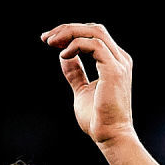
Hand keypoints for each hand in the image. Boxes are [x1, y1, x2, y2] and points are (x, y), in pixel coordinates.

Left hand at [41, 22, 134, 145]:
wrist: (110, 135)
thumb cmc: (98, 118)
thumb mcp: (82, 90)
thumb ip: (75, 73)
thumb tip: (63, 56)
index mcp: (114, 61)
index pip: (93, 35)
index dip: (71, 33)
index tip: (49, 40)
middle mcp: (119, 59)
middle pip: (94, 28)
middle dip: (67, 28)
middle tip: (45, 37)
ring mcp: (118, 63)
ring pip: (94, 32)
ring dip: (69, 33)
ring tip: (50, 42)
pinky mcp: (114, 70)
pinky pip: (95, 46)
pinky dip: (76, 45)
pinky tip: (63, 55)